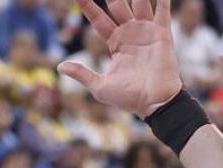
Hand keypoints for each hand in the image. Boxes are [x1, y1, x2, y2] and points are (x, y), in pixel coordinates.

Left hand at [59, 0, 181, 117]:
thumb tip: (60, 67)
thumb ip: (82, 74)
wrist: (155, 103)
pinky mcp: (162, 34)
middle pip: (118, 5)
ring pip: (139, 3)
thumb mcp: (100, 87)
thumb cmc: (129, 98)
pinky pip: (162, 10)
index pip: (98, 18)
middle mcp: (130, 34)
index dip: (88, 5)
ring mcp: (146, 32)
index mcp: (116, 43)